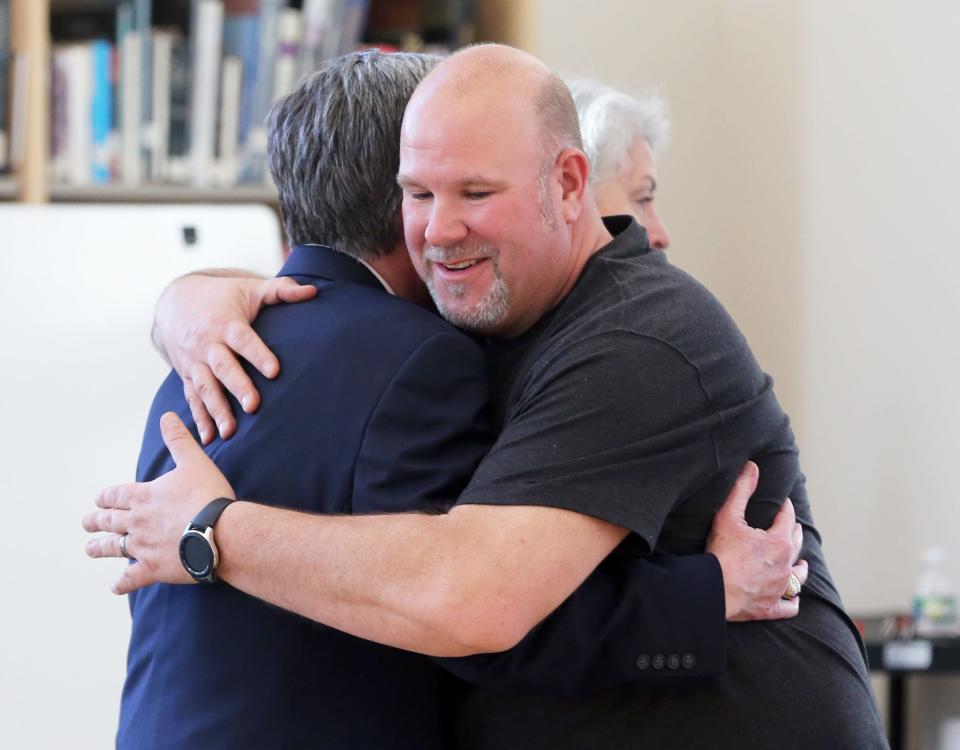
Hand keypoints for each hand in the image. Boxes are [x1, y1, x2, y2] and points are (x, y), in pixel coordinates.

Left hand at [83, 412, 235, 593]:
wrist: (220, 532)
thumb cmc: (208, 496)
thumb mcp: (194, 461)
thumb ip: (178, 440)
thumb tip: (168, 416)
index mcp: (144, 496)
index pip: (117, 495)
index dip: (106, 496)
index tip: (99, 498)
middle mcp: (137, 522)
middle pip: (109, 521)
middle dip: (96, 521)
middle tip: (87, 522)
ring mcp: (143, 547)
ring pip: (114, 548)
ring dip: (99, 548)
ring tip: (89, 549)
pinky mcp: (153, 568)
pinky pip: (131, 578)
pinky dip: (121, 583)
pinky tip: (115, 586)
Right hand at [153, 273, 316, 442]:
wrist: (176, 302)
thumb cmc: (224, 297)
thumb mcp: (250, 290)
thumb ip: (281, 290)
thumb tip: (313, 291)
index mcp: (226, 324)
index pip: (244, 340)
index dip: (258, 354)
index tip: (275, 371)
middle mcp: (208, 345)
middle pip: (223, 367)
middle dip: (237, 387)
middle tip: (254, 406)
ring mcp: (195, 362)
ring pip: (205, 388)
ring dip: (217, 410)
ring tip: (230, 432)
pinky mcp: (187, 376)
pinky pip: (192, 399)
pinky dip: (199, 419)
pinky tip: (209, 439)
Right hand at [706, 461, 807, 621]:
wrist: (714, 590)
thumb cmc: (721, 552)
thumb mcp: (728, 516)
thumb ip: (742, 490)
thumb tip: (753, 466)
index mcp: (779, 542)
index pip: (787, 518)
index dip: (785, 507)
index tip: (782, 502)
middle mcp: (786, 565)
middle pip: (796, 544)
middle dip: (793, 532)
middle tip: (789, 526)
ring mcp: (781, 588)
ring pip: (799, 577)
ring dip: (800, 568)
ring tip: (800, 563)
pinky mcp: (771, 607)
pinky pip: (789, 605)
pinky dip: (792, 600)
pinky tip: (791, 597)